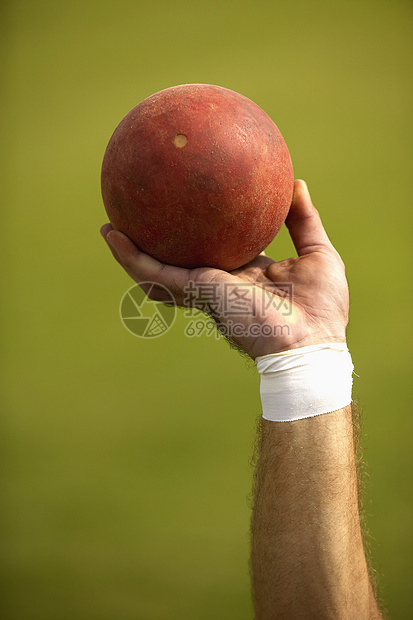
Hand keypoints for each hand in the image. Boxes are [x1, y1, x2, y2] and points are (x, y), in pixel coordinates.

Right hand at [100, 180, 347, 358]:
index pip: (216, 252)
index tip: (191, 217)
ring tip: (109, 229)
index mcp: (244, 274)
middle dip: (157, 246)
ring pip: (157, 270)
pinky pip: (156, 272)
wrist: (310, 342)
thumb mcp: (317, 252)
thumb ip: (303, 220)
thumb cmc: (320, 307)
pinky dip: (132, 257)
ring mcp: (204, 288)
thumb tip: (298, 182)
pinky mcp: (196, 291)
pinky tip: (114, 236)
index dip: (202, 237)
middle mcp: (219, 282)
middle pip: (179, 262)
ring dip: (131, 253)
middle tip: (138, 221)